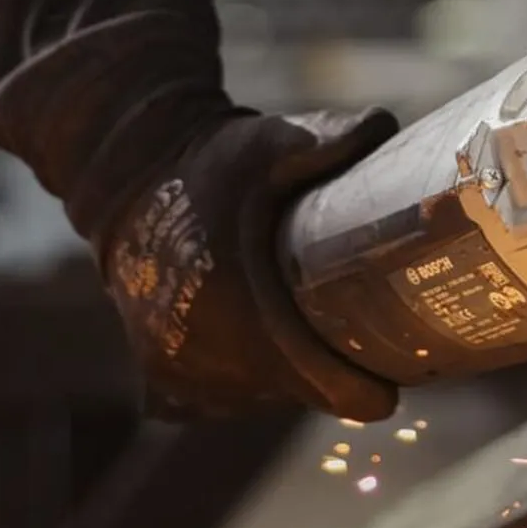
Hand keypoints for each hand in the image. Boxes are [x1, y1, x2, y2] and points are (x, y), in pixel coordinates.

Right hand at [100, 107, 396, 421]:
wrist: (129, 181)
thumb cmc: (211, 165)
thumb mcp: (273, 141)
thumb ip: (337, 137)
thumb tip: (390, 129)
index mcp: (244, 319)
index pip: (325, 386)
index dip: (367, 385)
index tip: (398, 371)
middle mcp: (208, 364)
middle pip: (299, 392)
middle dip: (332, 369)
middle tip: (361, 327)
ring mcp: (181, 380)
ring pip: (262, 398)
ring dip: (288, 374)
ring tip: (310, 322)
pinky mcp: (161, 384)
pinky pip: (223, 398)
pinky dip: (246, 377)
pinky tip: (260, 332)